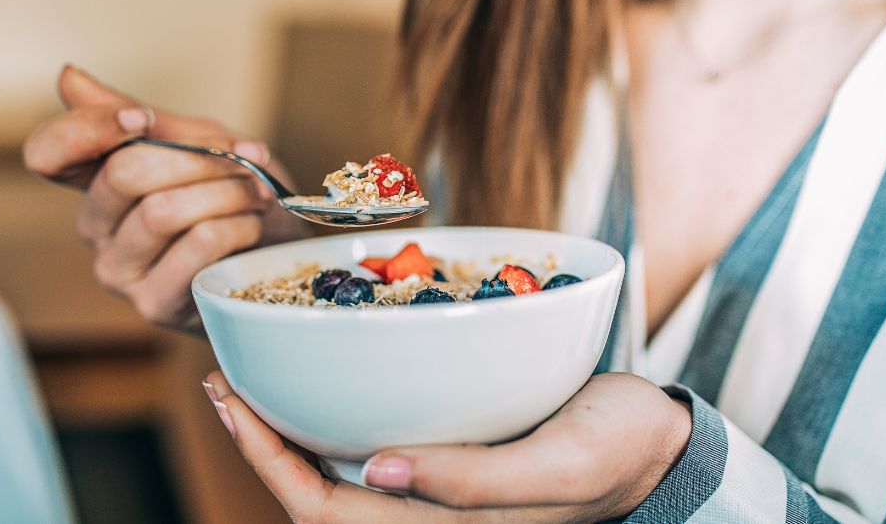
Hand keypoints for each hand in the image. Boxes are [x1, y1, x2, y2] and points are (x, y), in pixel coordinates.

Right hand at [23, 64, 306, 329]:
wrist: (279, 254)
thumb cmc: (233, 196)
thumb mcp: (196, 142)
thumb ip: (140, 116)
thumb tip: (67, 76)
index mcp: (95, 181)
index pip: (46, 153)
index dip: (87, 129)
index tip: (142, 119)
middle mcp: (95, 228)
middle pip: (122, 173)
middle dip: (197, 158)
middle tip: (243, 159)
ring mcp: (119, 270)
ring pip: (161, 210)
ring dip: (225, 191)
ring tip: (255, 192)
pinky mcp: (154, 303)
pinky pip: (196, 244)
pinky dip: (236, 225)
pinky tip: (252, 225)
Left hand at [202, 371, 691, 522]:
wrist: (661, 447)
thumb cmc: (619, 454)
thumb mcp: (562, 468)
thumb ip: (475, 482)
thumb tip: (376, 470)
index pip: (326, 513)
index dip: (269, 464)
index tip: (232, 401)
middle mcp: (428, 516)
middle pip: (317, 496)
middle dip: (262, 445)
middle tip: (224, 380)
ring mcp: (435, 491)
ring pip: (338, 475)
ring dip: (288, 433)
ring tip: (252, 379)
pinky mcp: (451, 458)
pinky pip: (373, 447)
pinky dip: (334, 416)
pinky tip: (323, 377)